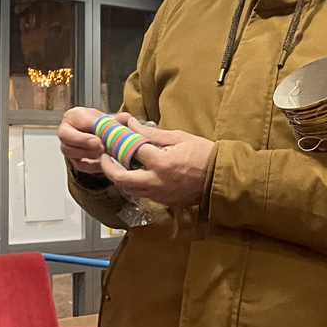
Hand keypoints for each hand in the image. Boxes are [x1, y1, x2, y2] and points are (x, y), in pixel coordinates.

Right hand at [59, 107, 109, 173]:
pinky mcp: (73, 159)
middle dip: (84, 142)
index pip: (77, 121)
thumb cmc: (95, 123)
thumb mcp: (105, 118)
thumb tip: (125, 118)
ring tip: (103, 154)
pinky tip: (103, 163)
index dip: (89, 128)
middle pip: (65, 137)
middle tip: (100, 146)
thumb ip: (115, 119)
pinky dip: (92, 165)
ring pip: (69, 151)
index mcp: (73, 116)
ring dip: (88, 154)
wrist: (92, 132)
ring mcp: (67, 146)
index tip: (100, 137)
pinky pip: (79, 165)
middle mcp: (65, 130)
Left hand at [97, 118, 214, 209]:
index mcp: (161, 163)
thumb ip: (152, 134)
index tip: (111, 137)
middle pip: (121, 179)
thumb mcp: (179, 137)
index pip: (129, 151)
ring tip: (118, 165)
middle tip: (104, 157)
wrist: (223, 178)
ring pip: (129, 190)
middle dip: (107, 167)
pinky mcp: (165, 202)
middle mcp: (157, 181)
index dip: (117, 142)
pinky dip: (135, 185)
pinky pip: (143, 195)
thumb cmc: (204, 154)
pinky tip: (137, 174)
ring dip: (120, 178)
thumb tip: (131, 124)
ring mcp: (160, 194)